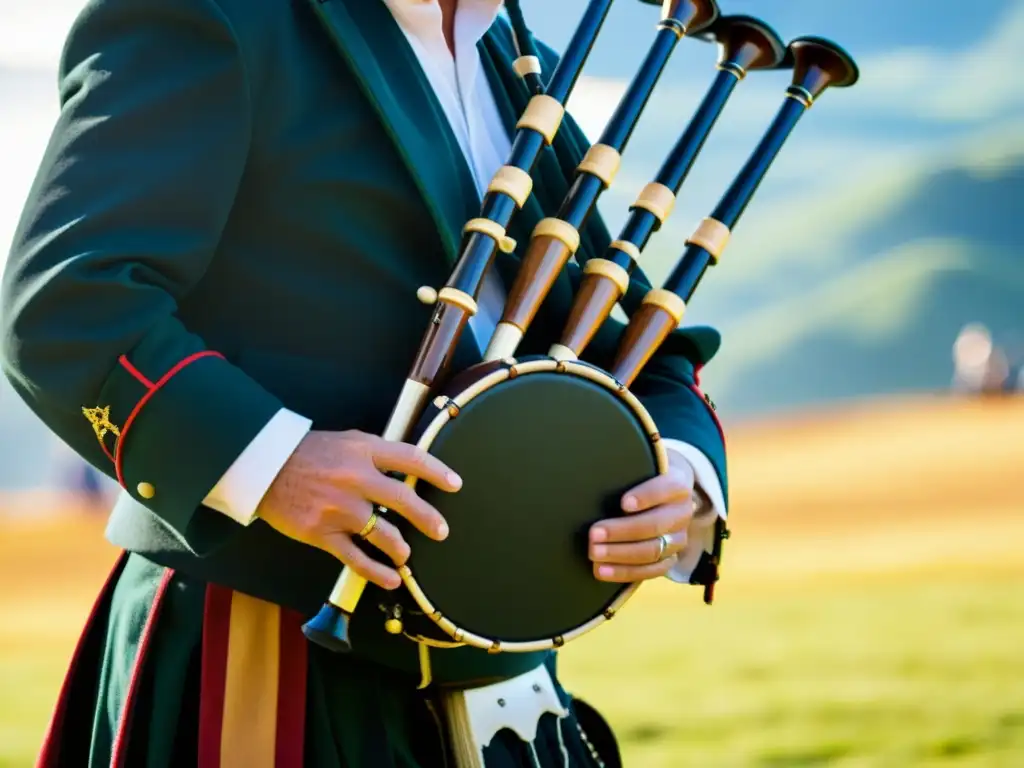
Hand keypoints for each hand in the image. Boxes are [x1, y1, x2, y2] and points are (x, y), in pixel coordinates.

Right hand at [255, 430, 460, 590]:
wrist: (264, 467)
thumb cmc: (308, 453)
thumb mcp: (346, 441)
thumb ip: (376, 453)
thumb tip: (407, 469)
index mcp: (363, 451)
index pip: (410, 459)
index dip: (437, 472)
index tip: (456, 484)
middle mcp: (355, 479)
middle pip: (403, 500)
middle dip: (428, 518)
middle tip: (441, 530)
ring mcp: (339, 508)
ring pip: (383, 533)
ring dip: (401, 548)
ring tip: (407, 555)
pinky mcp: (323, 533)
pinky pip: (356, 557)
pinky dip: (377, 571)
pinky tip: (391, 579)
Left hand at [588, 451, 694, 582]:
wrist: (668, 491)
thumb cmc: (644, 473)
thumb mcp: (641, 460)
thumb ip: (626, 461)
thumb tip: (592, 459)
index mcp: (678, 483)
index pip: (666, 488)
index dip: (646, 496)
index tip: (623, 503)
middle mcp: (682, 511)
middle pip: (655, 524)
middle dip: (622, 531)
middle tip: (593, 534)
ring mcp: (678, 537)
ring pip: (653, 551)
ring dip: (620, 554)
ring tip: (594, 553)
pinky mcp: (670, 558)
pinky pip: (652, 571)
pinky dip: (626, 573)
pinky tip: (602, 571)